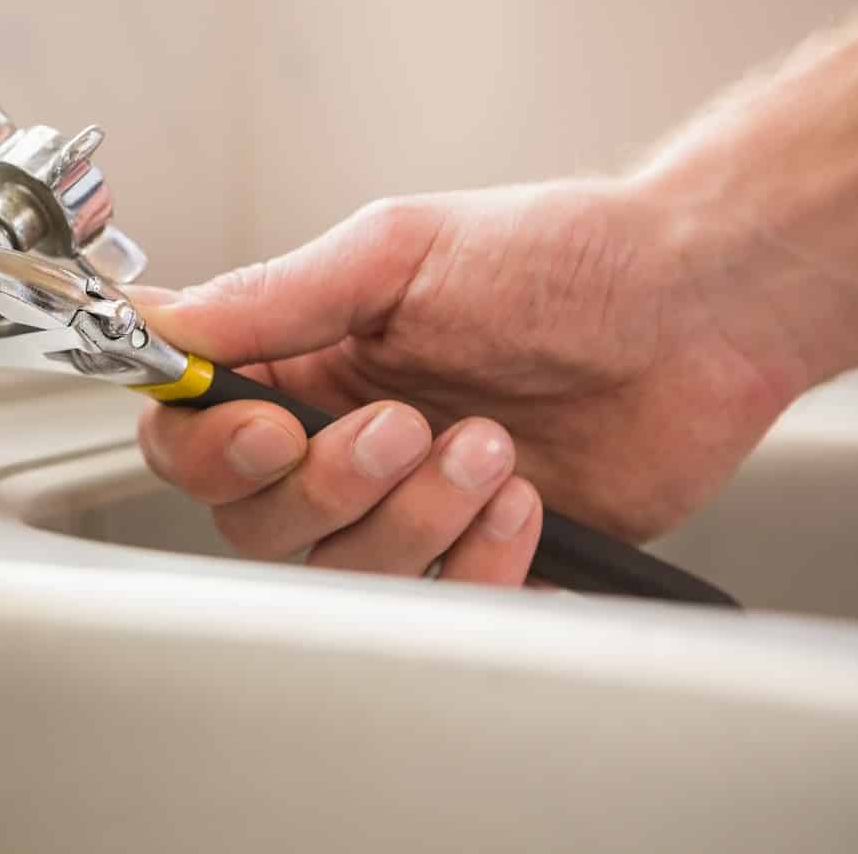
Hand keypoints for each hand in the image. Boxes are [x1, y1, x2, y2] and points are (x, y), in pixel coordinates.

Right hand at [133, 178, 806, 581]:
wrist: (696, 308)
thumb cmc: (559, 258)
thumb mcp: (400, 252)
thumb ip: (276, 297)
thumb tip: (162, 318)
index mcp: (305, 365)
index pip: (193, 437)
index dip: (209, 449)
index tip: (267, 430)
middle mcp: (342, 444)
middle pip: (255, 521)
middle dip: (329, 485)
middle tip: (404, 425)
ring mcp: (410, 509)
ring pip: (342, 569)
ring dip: (415, 516)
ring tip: (491, 445)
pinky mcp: (481, 559)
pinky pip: (439, 605)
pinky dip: (480, 560)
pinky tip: (525, 499)